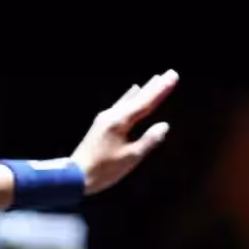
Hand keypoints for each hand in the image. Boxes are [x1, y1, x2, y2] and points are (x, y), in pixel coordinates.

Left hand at [70, 70, 177, 194]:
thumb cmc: (104, 169)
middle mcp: (112, 115)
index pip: (146, 103)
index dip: (161, 90)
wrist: (74, 175)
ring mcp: (105, 118)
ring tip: (155, 78)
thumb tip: (164, 125)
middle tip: (170, 72)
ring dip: (143, 89)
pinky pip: (120, 105)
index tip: (173, 76)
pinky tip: (132, 91)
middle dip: (155, 86)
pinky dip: (129, 97)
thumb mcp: (130, 158)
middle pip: (138, 98)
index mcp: (120, 122)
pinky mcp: (101, 124)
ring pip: (129, 100)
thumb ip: (149, 141)